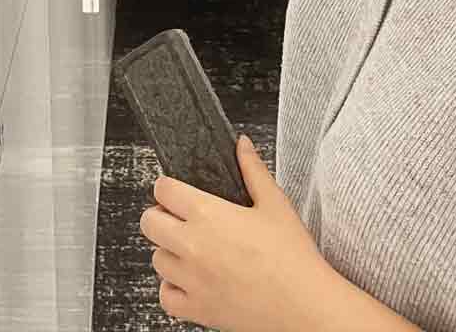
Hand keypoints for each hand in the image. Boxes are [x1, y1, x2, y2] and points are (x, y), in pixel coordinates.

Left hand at [140, 135, 332, 331]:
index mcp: (208, 214)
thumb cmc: (293, 257)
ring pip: (156, 259)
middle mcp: (193, 246)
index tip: (176, 191)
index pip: (163, 190)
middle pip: (149, 223)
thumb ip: (253, 170)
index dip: (168, 186)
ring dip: (169, 251)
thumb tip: (242, 146)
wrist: (306, 305)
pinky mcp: (197, 309)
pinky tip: (191, 280)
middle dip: (160, 215)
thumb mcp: (275, 203)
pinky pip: (166, 296)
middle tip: (180, 218)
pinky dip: (173, 287)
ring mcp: (192, 280)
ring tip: (192, 250)